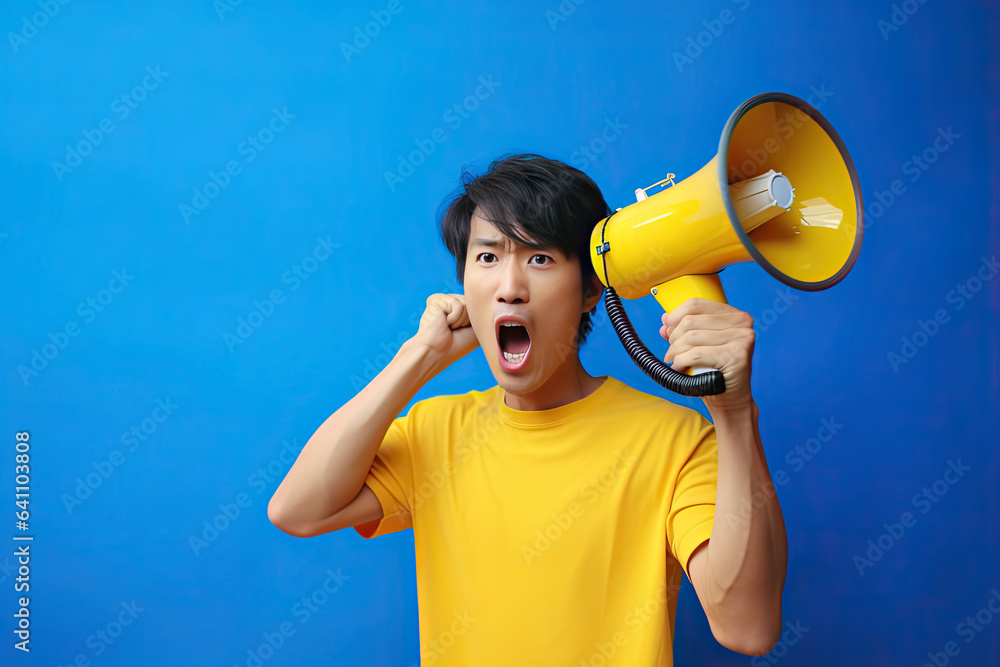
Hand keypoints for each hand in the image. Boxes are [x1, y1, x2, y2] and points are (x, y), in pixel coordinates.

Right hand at [410, 293, 479, 369]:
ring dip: (460, 320)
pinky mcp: (436, 299)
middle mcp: (451, 301)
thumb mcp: (476, 327)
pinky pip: (457, 305)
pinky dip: (454, 318)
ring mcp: (443, 299)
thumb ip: (480, 310)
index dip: (475, 320)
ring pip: (465, 303)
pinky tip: (443, 323)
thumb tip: (479, 295)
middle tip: (454, 330)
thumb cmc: (457, 345)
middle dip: (467, 320)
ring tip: (448, 327)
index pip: (477, 304)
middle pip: (472, 302)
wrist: (438, 352)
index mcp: (460, 307)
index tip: (464, 331)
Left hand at [660, 298, 755, 412]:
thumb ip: (683, 330)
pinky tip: (680, 368)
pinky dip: (681, 361)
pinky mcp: (738, 355)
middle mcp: (742, 322)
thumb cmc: (714, 371)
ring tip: (674, 361)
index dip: (675, 317)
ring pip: (691, 337)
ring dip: (675, 352)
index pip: (695, 304)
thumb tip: (665, 318)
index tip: (668, 331)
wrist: (729, 400)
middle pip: (691, 321)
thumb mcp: (698, 346)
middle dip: (674, 338)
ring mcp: (742, 338)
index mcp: (734, 314)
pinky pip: (696, 354)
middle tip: (671, 353)